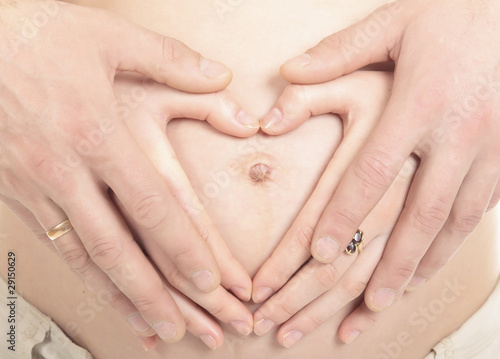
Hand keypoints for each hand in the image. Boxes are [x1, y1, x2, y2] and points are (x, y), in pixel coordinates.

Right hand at [0, 0, 256, 345]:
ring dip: (123, 299)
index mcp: (98, 134)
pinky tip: (105, 296)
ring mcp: (37, 187)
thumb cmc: (31, 33)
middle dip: (158, 296)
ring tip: (154, 330)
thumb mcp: (106, 35)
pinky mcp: (16, 194)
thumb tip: (220, 76)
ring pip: (85, 259)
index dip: (185, 249)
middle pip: (120, 248)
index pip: (153, 207)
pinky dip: (85, 279)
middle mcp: (67, 171)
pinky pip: (56, 247)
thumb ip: (169, 59)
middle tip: (188, 331)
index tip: (213, 283)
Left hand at [261, 0, 499, 338]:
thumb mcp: (395, 22)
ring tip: (385, 303)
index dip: (341, 214)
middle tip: (354, 306)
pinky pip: (478, 214)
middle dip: (383, 265)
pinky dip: (450, 247)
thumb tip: (285, 75)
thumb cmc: (456, 15)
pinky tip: (428, 268)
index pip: (370, 171)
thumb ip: (339, 53)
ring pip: (450, 226)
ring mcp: (488, 151)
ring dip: (417, 268)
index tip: (315, 253)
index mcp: (419, 103)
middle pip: (415, 215)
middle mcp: (456, 135)